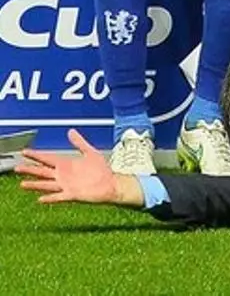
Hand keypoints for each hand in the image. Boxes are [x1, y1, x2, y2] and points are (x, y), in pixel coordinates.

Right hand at [15, 129, 139, 206]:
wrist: (111, 183)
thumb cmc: (102, 170)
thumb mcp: (90, 152)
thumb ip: (80, 142)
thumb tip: (71, 131)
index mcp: (66, 164)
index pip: (47, 158)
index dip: (36, 155)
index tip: (24, 152)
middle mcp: (63, 175)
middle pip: (43, 171)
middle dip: (30, 169)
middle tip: (17, 167)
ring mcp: (66, 185)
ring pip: (47, 184)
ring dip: (35, 185)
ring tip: (23, 184)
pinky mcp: (72, 194)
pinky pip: (59, 196)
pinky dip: (50, 198)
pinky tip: (40, 199)